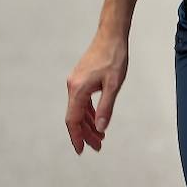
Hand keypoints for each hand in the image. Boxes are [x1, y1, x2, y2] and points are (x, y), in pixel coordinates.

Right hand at [65, 31, 128, 153]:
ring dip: (88, 123)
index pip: (73, 120)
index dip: (76, 137)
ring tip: (100, 136)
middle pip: (75, 117)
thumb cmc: (114, 57)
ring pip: (78, 109)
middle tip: (98, 147)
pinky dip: (88, 112)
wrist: (111, 35)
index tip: (81, 151)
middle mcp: (73, 86)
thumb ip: (105, 108)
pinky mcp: (81, 78)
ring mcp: (75, 81)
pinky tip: (96, 118)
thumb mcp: (113, 85)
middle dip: (85, 133)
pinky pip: (82, 100)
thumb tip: (100, 128)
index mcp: (78, 90)